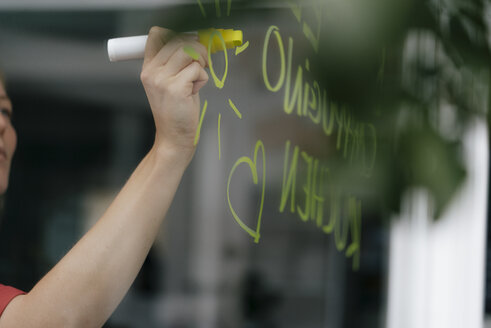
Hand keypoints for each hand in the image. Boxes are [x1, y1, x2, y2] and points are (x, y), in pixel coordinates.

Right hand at [140, 26, 208, 163]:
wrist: (174, 137)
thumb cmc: (177, 109)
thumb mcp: (172, 81)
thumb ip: (179, 61)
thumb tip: (197, 40)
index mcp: (148, 67)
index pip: (157, 34)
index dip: (178, 33)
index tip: (191, 43)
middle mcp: (151, 71)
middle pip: (178, 40)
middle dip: (198, 48)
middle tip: (203, 62)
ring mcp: (161, 79)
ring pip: (189, 52)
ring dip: (201, 62)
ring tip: (198, 78)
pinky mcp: (175, 88)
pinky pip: (197, 69)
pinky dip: (202, 79)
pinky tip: (195, 92)